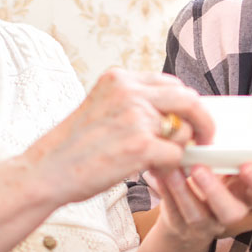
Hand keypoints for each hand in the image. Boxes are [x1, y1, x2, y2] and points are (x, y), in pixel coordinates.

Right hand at [20, 68, 213, 204]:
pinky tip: (154, 173)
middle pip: (188, 98)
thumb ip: (133, 104)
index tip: (190, 120)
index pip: (170, 83)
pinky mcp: (141, 146)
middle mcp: (129, 91)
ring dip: (180, 149)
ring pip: (184, 130)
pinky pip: (176, 155)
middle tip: (205, 138)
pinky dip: (171, 168)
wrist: (47, 171)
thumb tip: (172, 114)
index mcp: (119, 78)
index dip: (186, 103)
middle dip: (203, 121)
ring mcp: (136, 117)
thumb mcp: (101, 107)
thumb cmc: (73, 147)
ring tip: (162, 162)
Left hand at [146, 157, 251, 242]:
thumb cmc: (224, 186)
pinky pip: (173, 208)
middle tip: (205, 168)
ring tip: (179, 167)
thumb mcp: (248, 169)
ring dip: (185, 190)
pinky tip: (158, 172)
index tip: (249, 164)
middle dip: (218, 192)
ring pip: (199, 214)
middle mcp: (231, 213)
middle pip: (233, 212)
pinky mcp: (182, 224)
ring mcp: (206, 222)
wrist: (190, 222)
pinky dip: (166, 190)